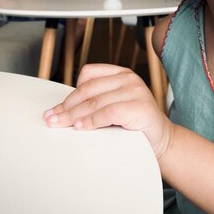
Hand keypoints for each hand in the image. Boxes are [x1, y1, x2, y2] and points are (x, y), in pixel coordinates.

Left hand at [43, 64, 172, 157]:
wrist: (161, 140)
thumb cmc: (134, 125)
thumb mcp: (114, 106)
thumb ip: (95, 102)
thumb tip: (62, 110)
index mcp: (121, 74)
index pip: (88, 74)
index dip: (70, 92)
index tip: (57, 108)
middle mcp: (129, 78)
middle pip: (88, 89)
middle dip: (67, 106)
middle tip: (52, 119)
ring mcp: (135, 91)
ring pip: (95, 102)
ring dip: (74, 115)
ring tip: (61, 124)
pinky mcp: (139, 106)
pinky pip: (108, 112)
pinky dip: (91, 121)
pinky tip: (81, 127)